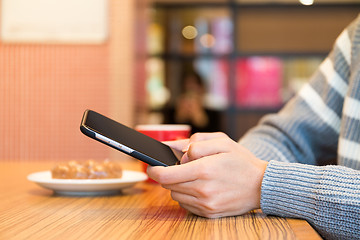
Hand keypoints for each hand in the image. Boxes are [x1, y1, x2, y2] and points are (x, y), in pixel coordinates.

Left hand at [148, 132, 267, 217]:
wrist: (262, 185)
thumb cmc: (242, 161)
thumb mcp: (222, 142)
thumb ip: (195, 142)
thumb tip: (173, 149)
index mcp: (204, 170)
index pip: (166, 175)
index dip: (154, 170)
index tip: (151, 166)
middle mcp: (203, 190)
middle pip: (169, 185)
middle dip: (170, 175)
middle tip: (181, 167)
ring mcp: (206, 204)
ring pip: (176, 195)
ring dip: (179, 185)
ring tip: (195, 177)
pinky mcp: (209, 213)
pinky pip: (186, 205)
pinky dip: (188, 196)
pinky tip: (201, 187)